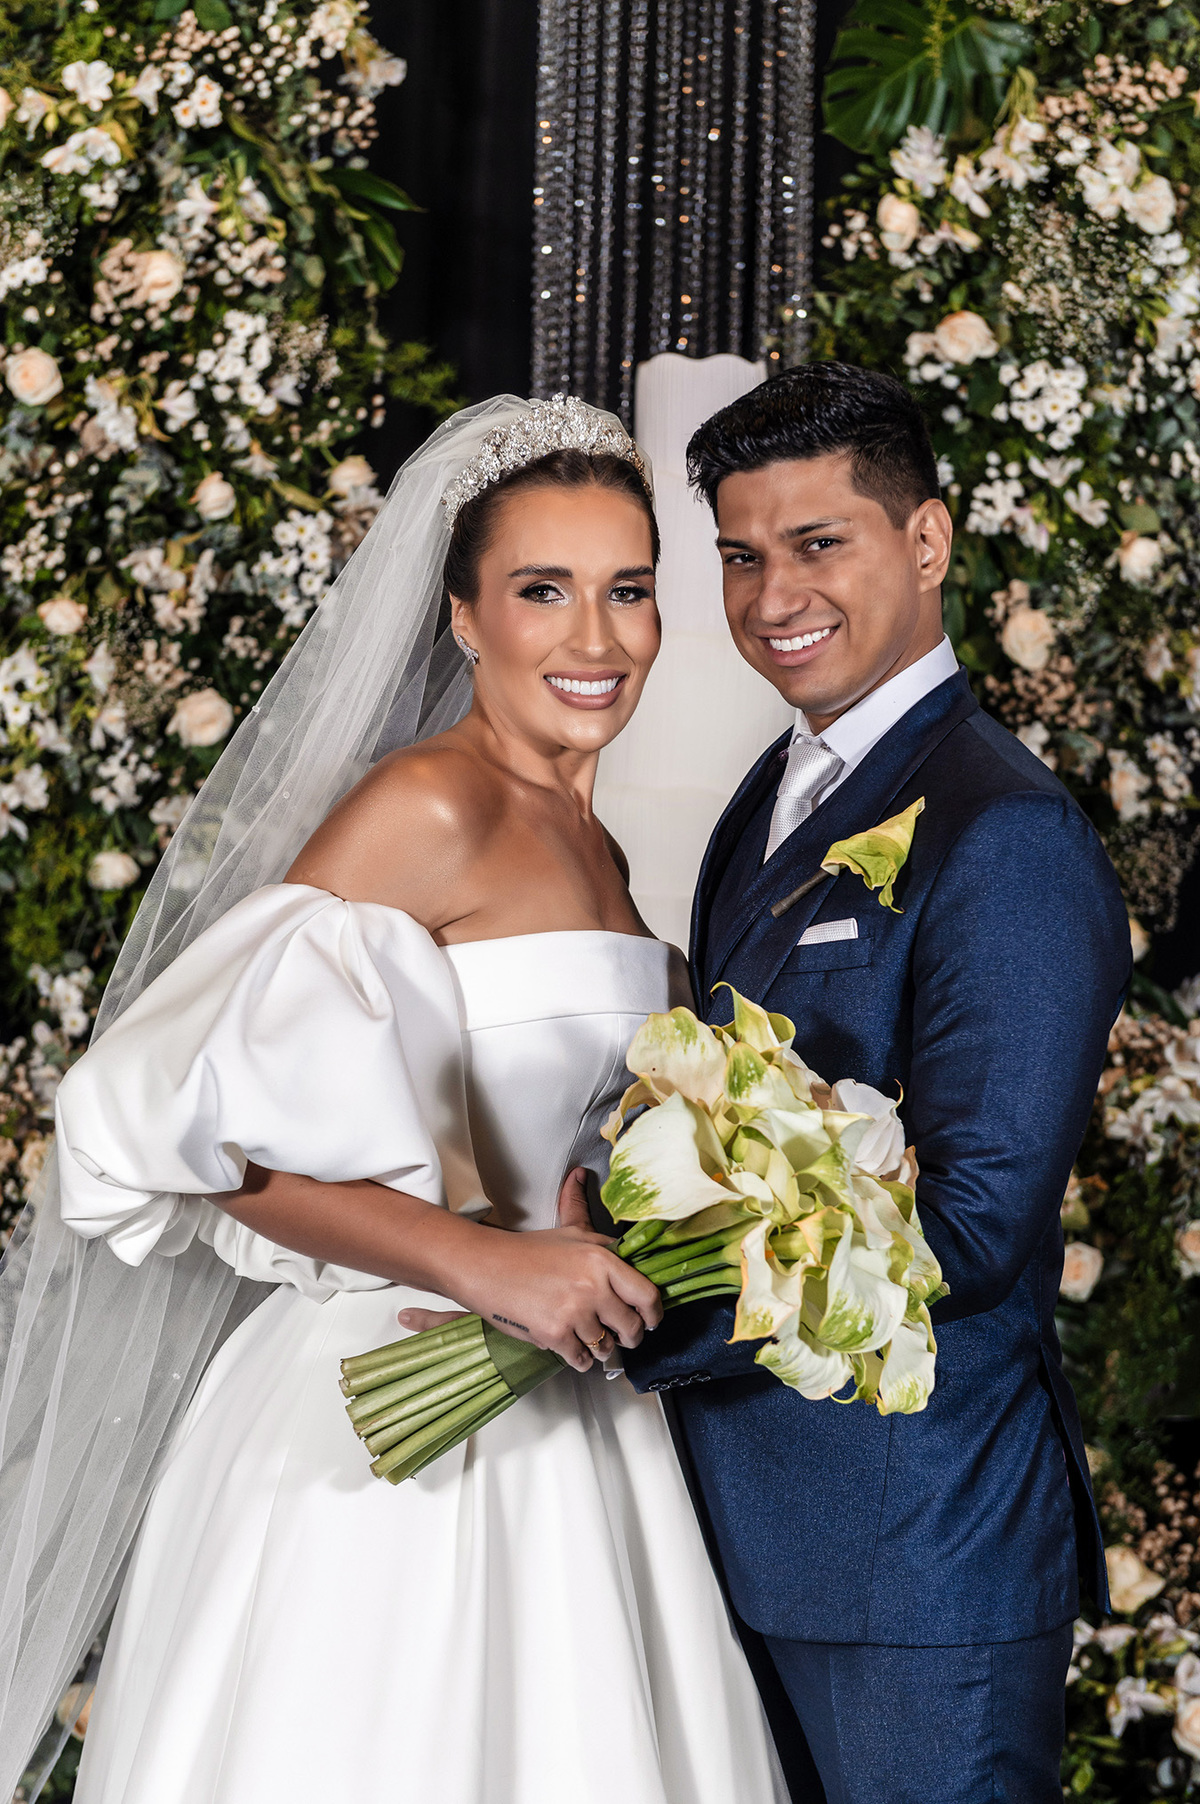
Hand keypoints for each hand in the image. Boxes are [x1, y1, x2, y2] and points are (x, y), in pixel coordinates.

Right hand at [398, 1167, 660, 1370]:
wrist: (485, 1267)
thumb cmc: (527, 1250)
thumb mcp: (570, 1234)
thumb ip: (599, 1233)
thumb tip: (593, 1190)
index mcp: (602, 1260)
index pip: (647, 1295)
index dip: (654, 1313)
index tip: (651, 1320)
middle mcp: (594, 1287)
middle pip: (631, 1327)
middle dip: (629, 1336)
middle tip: (624, 1337)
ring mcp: (575, 1313)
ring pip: (605, 1347)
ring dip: (601, 1348)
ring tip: (592, 1339)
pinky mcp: (555, 1335)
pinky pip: (581, 1360)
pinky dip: (579, 1359)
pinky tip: (573, 1349)